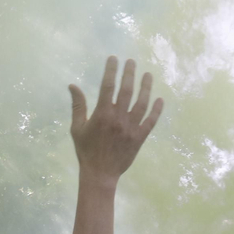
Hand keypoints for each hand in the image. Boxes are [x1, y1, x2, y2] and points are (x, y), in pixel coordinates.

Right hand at [68, 57, 162, 181]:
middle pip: (126, 90)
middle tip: (132, 61)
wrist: (100, 174)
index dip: (111, 70)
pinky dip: (156, 110)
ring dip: (146, 87)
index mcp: (102, 114)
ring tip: (148, 75)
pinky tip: (160, 99)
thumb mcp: (77, 128)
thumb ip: (78, 106)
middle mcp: (118, 118)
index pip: (107, 86)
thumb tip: (72, 86)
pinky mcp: (140, 137)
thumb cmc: (86, 150)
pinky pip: (151, 121)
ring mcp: (131, 127)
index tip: (114, 59)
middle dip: (129, 73)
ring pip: (142, 103)